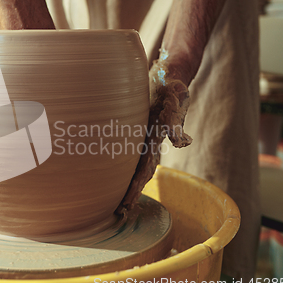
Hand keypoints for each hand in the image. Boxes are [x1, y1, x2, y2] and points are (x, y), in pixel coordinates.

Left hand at [117, 49, 191, 213]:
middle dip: (128, 191)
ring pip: (128, 161)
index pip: (145, 168)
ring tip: (108, 197)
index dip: (136, 187)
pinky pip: (122, 145)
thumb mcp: (176, 97)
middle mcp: (146, 139)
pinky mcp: (130, 123)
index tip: (127, 204)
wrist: (168, 72)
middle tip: (118, 211)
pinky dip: (112, 159)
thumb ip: (176, 118)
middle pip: (136, 170)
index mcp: (156, 138)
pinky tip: (101, 167)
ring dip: (121, 179)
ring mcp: (139, 133)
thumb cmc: (172, 84)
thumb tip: (181, 142)